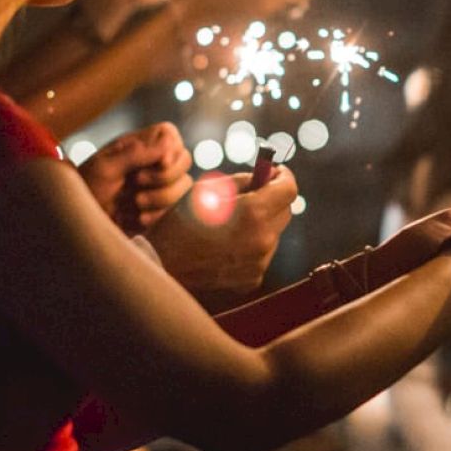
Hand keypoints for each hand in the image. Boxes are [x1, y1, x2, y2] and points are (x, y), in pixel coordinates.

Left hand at [77, 123, 193, 233]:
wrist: (80, 221)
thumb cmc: (87, 188)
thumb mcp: (105, 167)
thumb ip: (136, 153)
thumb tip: (168, 142)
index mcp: (139, 145)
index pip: (170, 134)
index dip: (172, 148)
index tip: (161, 163)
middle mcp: (152, 162)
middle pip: (184, 160)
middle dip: (165, 177)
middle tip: (137, 183)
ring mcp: (158, 185)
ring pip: (184, 186)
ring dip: (159, 199)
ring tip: (133, 204)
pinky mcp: (159, 208)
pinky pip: (173, 210)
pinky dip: (155, 215)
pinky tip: (135, 218)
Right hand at [149, 167, 299, 306]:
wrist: (161, 261)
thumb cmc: (181, 219)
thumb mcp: (209, 188)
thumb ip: (244, 180)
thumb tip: (266, 177)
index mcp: (253, 213)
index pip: (289, 189)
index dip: (283, 176)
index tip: (275, 171)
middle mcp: (262, 240)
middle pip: (285, 212)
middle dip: (273, 198)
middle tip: (255, 192)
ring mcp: (259, 263)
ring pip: (273, 234)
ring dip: (261, 224)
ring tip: (231, 224)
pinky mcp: (252, 279)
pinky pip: (261, 255)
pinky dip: (251, 246)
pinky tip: (227, 245)